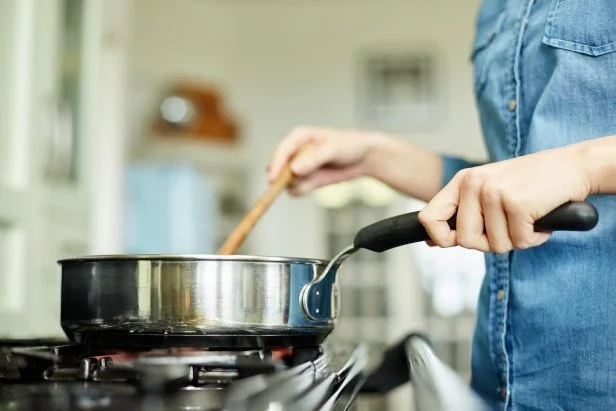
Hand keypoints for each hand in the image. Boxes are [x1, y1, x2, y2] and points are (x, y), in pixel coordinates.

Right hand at [267, 126, 381, 195]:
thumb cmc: (349, 145)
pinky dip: (303, 190)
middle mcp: (295, 152)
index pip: (282, 151)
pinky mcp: (305, 179)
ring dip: (297, 184)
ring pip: (286, 181)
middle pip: (279, 168)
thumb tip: (294, 169)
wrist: (364, 157)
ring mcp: (299, 167)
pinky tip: (317, 183)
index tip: (273, 178)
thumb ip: (313, 159)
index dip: (276, 164)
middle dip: (284, 178)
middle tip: (297, 182)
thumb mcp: (332, 149)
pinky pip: (296, 189)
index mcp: (298, 137)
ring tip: (316, 179)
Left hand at [417, 145, 593, 252]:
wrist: (573, 165)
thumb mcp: (488, 191)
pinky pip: (519, 242)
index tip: (454, 242)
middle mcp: (474, 184)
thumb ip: (462, 214)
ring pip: (495, 245)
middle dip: (490, 242)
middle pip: (465, 240)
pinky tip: (540, 219)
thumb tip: (432, 242)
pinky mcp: (517, 203)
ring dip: (516, 240)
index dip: (439, 238)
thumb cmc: (531, 182)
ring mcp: (494, 193)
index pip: (429, 218)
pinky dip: (534, 238)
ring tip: (527, 217)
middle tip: (509, 226)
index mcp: (463, 181)